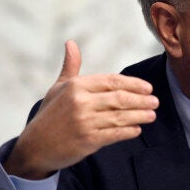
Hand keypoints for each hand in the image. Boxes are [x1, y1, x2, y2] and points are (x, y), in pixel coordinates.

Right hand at [3, 40, 158, 178]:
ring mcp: (85, 122)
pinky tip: (137, 129)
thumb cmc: (49, 114)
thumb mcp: (58, 88)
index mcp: (76, 86)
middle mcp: (81, 102)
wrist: (35, 146)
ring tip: (152, 115)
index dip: (134, 84)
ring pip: (120, 117)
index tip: (148, 88)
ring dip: (140, 116)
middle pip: (120, 98)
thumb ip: (71, 66)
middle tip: (155, 102)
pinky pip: (115, 134)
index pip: (112, 81)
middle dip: (141, 100)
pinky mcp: (88, 140)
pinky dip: (128, 131)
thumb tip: (71, 43)